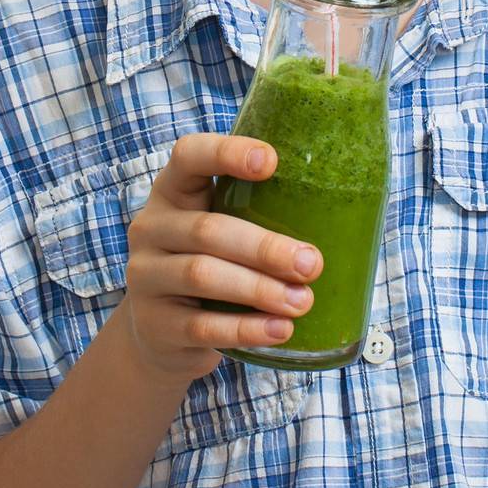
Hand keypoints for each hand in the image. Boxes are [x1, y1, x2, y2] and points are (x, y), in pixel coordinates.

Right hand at [122, 132, 323, 382]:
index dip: (226, 153)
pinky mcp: (156, 324)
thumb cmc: (210, 264)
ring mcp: (146, 277)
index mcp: (172, 192)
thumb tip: (341, 211)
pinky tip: (280, 330)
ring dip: (260, 289)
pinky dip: (247, 328)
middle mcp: (151, 228)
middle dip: (265, 247)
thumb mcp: (221, 230)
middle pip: (207, 230)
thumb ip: (257, 213)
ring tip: (302, 301)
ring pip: (203, 275)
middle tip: (312, 264)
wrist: (160, 334)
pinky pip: (203, 325)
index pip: (189, 156)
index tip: (271, 161)